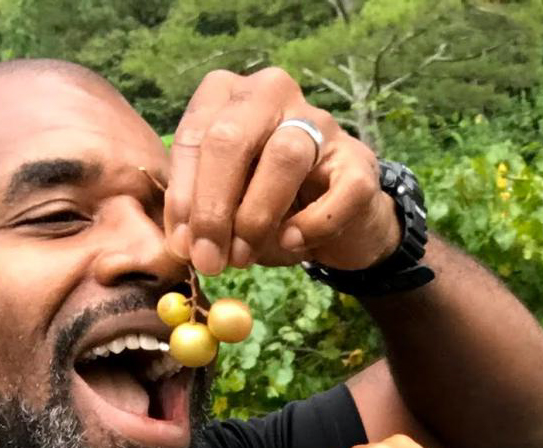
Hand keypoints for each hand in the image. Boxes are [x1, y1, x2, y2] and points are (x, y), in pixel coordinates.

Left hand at [164, 68, 400, 276]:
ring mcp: (321, 122)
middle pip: (232, 138)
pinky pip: (338, 192)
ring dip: (256, 216)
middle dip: (213, 206)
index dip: (184, 194)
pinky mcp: (359, 160)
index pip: (195, 135)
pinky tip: (292, 244)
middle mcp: (272, 93)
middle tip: (208, 259)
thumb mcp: (225, 202)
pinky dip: (312, 225)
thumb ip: (200, 213)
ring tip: (241, 258)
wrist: (338, 217)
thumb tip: (184, 245)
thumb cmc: (271, 202)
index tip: (183, 245)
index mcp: (229, 94)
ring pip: (284, 157)